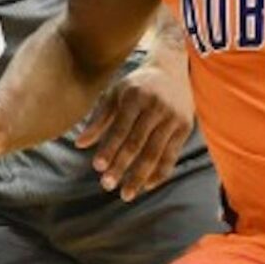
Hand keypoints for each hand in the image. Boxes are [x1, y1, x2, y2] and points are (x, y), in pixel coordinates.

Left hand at [75, 52, 191, 198]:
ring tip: (126, 194)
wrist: (171, 69)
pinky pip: (171, 155)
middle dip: (122, 167)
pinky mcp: (185, 128)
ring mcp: (173, 118)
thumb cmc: (136, 85)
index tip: (97, 167)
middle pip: (138, 143)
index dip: (109, 148)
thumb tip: (80, 144)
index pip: (120, 128)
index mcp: (136, 96)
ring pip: (155, 153)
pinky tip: (146, 186)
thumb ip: (98, 119)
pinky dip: (159, 173)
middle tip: (107, 185)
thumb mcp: (114, 94)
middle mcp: (157, 107)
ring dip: (140, 176)